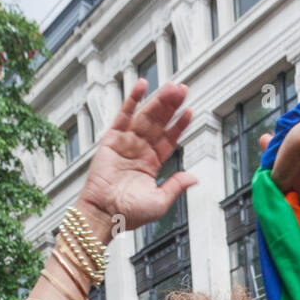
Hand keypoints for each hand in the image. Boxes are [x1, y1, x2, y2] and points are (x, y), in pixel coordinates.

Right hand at [78, 80, 196, 240]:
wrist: (105, 214)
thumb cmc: (129, 214)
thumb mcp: (160, 202)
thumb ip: (176, 186)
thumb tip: (194, 177)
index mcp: (151, 164)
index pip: (168, 139)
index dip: (179, 125)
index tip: (189, 111)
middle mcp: (139, 150)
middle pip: (159, 122)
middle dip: (171, 106)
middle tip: (182, 89)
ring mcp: (126, 143)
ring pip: (145, 116)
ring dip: (158, 100)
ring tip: (171, 87)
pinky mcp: (111, 139)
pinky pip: (123, 115)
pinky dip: (132, 100)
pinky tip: (142, 86)